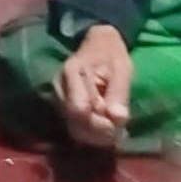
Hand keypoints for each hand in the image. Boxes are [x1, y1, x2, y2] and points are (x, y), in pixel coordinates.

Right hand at [57, 24, 135, 146]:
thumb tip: (118, 119)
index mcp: (72, 71)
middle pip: (75, 124)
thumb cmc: (111, 53)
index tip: (117, 124)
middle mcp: (60, 87)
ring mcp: (59, 99)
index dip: (99, 124)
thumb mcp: (122, 67)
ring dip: (96, 137)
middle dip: (99, 134)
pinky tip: (106, 130)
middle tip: (119, 132)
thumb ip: (120, 91)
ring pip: (74, 130)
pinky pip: (75, 128)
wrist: (97, 44)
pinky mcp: (62, 108)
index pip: (79, 109)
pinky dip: (91, 134)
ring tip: (114, 131)